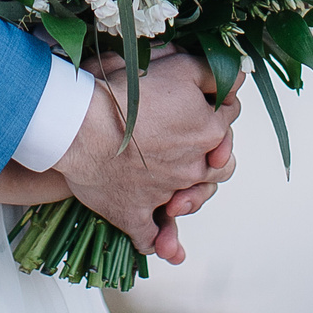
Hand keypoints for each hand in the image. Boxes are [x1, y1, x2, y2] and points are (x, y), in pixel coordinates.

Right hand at [54, 54, 239, 262]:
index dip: (214, 111)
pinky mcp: (135, 214)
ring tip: (179, 198)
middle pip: (219, 167)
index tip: (200, 106)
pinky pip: (151, 237)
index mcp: (208, 131)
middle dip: (212, 159)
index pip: (227, 121)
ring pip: (190, 201)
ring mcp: (165, 193)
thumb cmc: (122, 91)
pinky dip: (161, 242)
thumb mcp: (175, 65)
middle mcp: (193, 166)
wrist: (79, 123)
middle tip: (193, 149)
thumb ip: (209, 70)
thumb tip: (233, 75)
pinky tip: (166, 247)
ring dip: (190, 199)